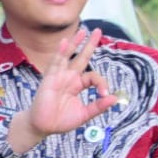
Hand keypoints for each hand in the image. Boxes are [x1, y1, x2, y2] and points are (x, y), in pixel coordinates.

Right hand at [11, 28, 117, 151]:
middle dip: (89, 44)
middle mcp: (68, 77)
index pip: (93, 76)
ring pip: (68, 55)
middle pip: (81, 57)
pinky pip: (55, 63)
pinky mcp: (49, 79)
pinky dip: (59, 52)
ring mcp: (58, 77)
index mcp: (77, 85)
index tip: (105, 94)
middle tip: (98, 30)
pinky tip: (64, 42)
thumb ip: (98, 106)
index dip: (102, 83)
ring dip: (75, 43)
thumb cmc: (61, 120)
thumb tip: (114, 98)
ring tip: (83, 31)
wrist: (42, 127)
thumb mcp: (84, 114)